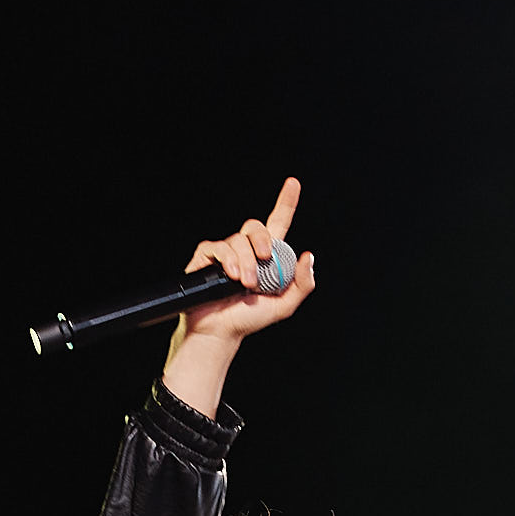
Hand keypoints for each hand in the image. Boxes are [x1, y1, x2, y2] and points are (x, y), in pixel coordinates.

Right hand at [177, 176, 317, 343]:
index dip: (286, 202)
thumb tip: (308, 255)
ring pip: (237, 240)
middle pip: (256, 227)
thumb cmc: (249, 320)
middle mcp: (246, 250)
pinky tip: (231, 275)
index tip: (293, 183)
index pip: (278, 222)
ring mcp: (225, 253)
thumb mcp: (284, 305)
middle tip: (265, 259)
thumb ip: (302, 284)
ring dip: (245, 262)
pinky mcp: (206, 258)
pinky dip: (227, 259)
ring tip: (244, 284)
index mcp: (267, 257)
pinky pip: (216, 247)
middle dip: (262, 240)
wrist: (220, 332)